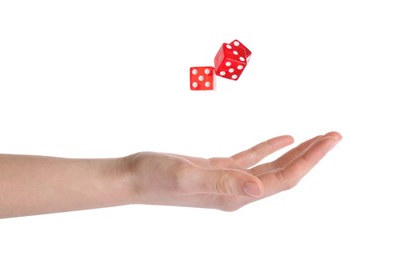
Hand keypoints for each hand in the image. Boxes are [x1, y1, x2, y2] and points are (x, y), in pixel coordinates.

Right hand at [121, 132, 341, 210]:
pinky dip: (269, 148)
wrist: (134, 178)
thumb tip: (259, 190)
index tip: (330, 140)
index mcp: (235, 196)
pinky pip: (251, 159)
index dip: (309, 160)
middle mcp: (236, 192)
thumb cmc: (154, 178)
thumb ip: (223, 183)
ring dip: (294, 153)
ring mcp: (228, 182)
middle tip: (333, 135)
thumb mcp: (188, 176)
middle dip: (310, 156)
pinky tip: (284, 138)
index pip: (283, 178)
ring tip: (315, 138)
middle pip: (283, 174)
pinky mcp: (218, 170)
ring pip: (270, 167)